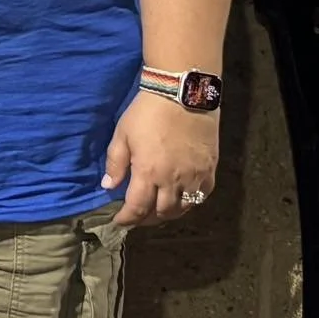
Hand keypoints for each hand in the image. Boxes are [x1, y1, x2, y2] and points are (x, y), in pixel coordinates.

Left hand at [104, 92, 217, 225]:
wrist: (182, 96)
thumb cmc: (147, 113)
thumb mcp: (122, 134)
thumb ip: (115, 163)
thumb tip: (108, 186)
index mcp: (148, 173)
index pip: (137, 207)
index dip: (127, 218)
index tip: (119, 222)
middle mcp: (173, 181)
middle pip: (161, 213)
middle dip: (146, 219)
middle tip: (137, 217)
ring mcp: (195, 178)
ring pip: (183, 209)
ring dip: (168, 214)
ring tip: (157, 212)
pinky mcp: (210, 171)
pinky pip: (202, 197)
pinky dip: (190, 203)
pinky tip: (180, 200)